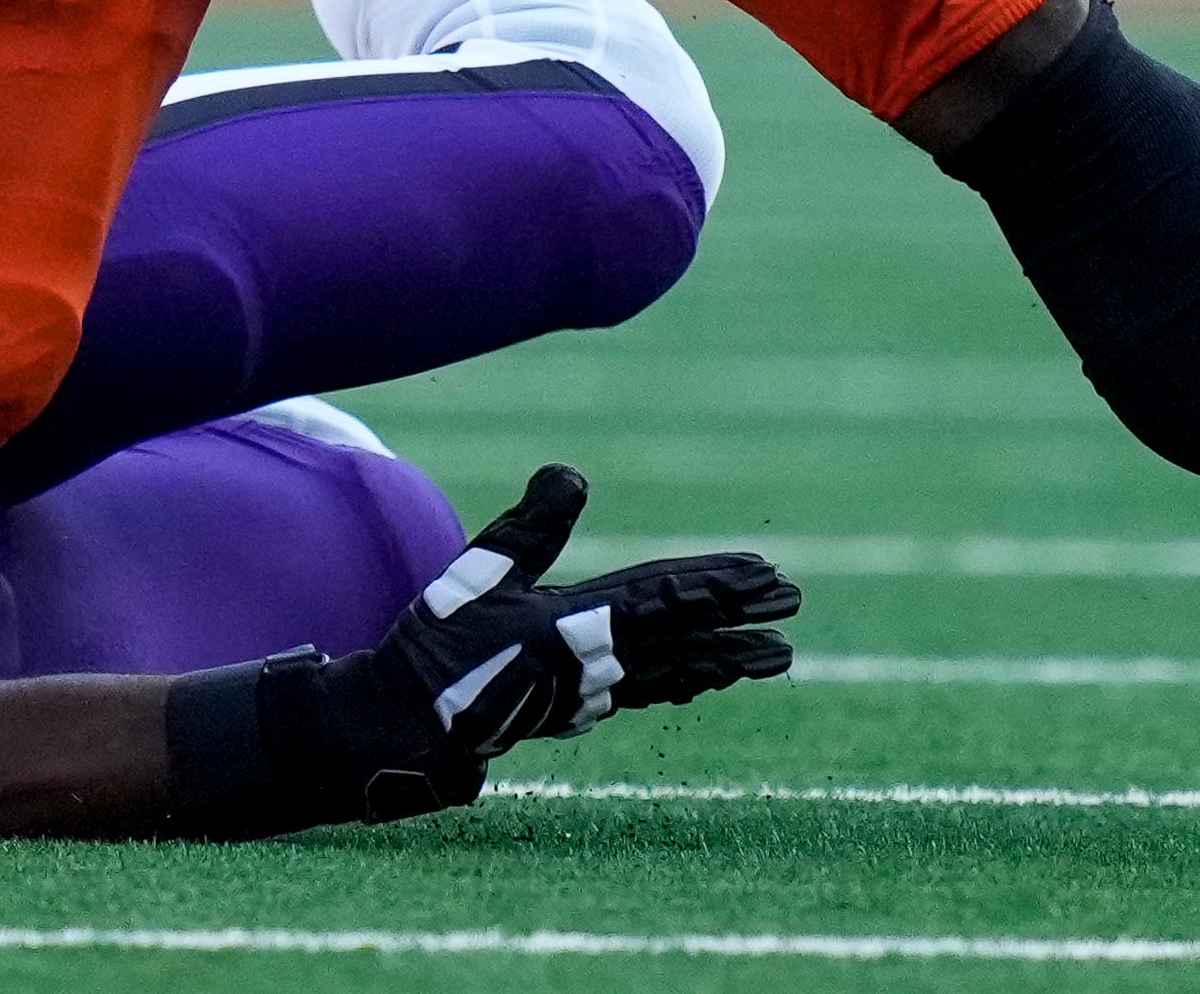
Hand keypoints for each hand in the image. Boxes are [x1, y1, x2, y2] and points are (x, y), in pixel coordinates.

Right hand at [315, 467, 798, 811]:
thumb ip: (527, 528)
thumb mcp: (475, 576)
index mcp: (568, 629)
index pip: (656, 600)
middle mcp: (591, 667)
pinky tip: (718, 674)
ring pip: (676, 670)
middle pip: (682, 634)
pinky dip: (689, 680)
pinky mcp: (581, 707)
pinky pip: (650, 691)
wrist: (407, 725)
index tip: (758, 575)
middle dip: (738, 617)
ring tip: (780, 652)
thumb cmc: (435, 647)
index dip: (709, 587)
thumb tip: (573, 473)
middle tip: (792, 600)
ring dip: (729, 656)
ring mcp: (591, 693)